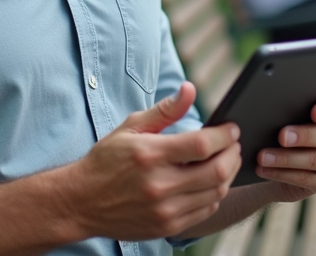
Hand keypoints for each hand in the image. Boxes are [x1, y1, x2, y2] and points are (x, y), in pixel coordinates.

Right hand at [65, 82, 240, 241]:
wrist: (81, 202)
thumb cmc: (107, 160)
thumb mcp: (130, 127)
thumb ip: (165, 110)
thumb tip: (190, 89)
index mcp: (150, 155)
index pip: (202, 145)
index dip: (224, 135)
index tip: (232, 128)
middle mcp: (159, 185)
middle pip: (217, 171)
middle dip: (233, 154)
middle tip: (234, 144)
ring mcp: (164, 210)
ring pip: (216, 192)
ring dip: (228, 174)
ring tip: (225, 160)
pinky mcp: (167, 226)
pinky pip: (205, 210)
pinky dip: (215, 194)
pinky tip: (210, 182)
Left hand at [255, 94, 315, 201]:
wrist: (289, 153)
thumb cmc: (291, 122)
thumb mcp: (294, 111)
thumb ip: (294, 106)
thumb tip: (272, 105)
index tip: (315, 112)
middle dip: (303, 136)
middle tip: (282, 136)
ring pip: (315, 159)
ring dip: (286, 158)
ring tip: (263, 157)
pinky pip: (306, 178)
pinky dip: (282, 174)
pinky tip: (264, 169)